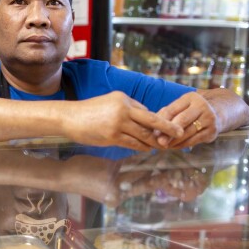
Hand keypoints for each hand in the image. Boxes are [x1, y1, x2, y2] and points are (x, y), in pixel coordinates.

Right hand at [62, 92, 183, 150]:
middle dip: (167, 127)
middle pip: (151, 119)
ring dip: (154, 141)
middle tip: (179, 133)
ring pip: (143, 134)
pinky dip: (141, 146)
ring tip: (162, 146)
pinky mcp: (112, 135)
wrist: (69, 117)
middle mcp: (123, 108)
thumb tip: (142, 121)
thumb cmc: (88, 112)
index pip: (145, 110)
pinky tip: (146, 149)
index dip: (157, 120)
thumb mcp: (109, 103)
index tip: (169, 125)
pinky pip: (132, 143)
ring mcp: (118, 122)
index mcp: (124, 98)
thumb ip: (126, 110)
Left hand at [154, 91, 219, 148]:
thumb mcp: (181, 106)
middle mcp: (202, 106)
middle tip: (159, 141)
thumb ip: (166, 114)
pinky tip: (174, 146)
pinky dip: (182, 145)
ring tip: (164, 145)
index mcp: (191, 97)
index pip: (173, 109)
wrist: (217, 113)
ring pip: (188, 132)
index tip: (154, 131)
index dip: (162, 121)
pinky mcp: (212, 132)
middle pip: (182, 120)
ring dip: (174, 141)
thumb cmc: (191, 110)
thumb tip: (152, 127)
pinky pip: (194, 140)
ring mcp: (209, 119)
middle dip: (169, 132)